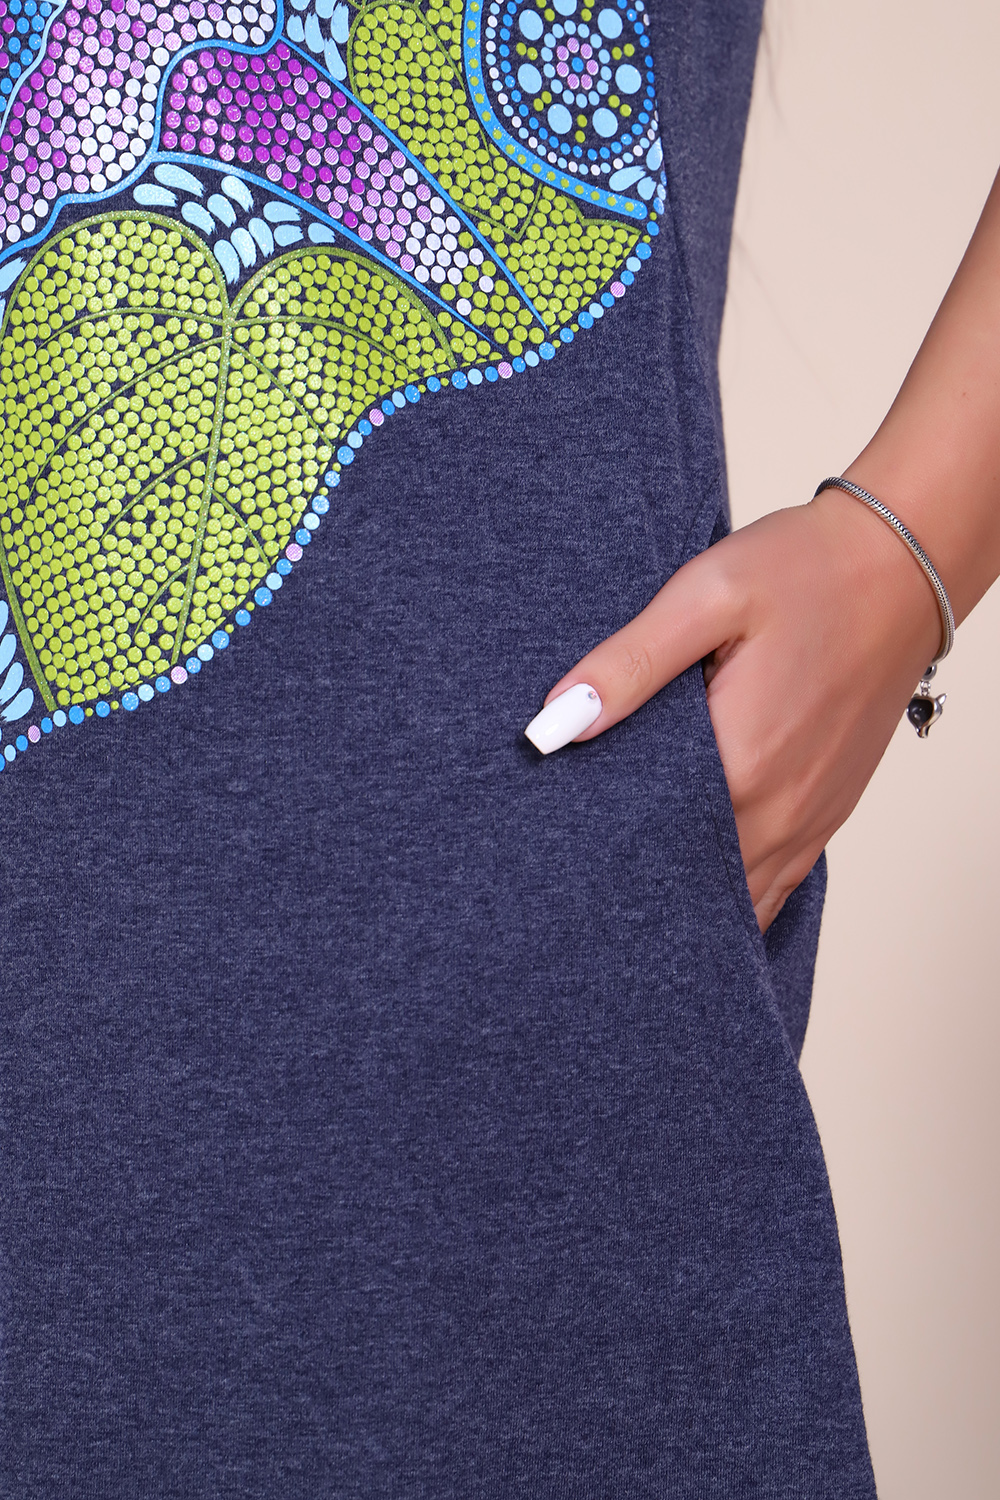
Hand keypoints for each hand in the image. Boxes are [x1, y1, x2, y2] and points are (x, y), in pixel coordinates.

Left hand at [532, 490, 943, 930]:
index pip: (643, 838)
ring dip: (680, 892)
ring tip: (624, 877)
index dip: (594, 841)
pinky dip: (730, 892)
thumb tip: (555, 723)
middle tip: (576, 858)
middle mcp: (778, 810)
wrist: (901, 568)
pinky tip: (691, 881)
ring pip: (731, 897)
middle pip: (684, 879)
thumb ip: (630, 663)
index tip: (555, 830)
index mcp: (740, 763)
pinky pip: (772, 888)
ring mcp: (807, 821)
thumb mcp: (706, 595)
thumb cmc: (807, 572)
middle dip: (629, 872)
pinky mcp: (825, 816)